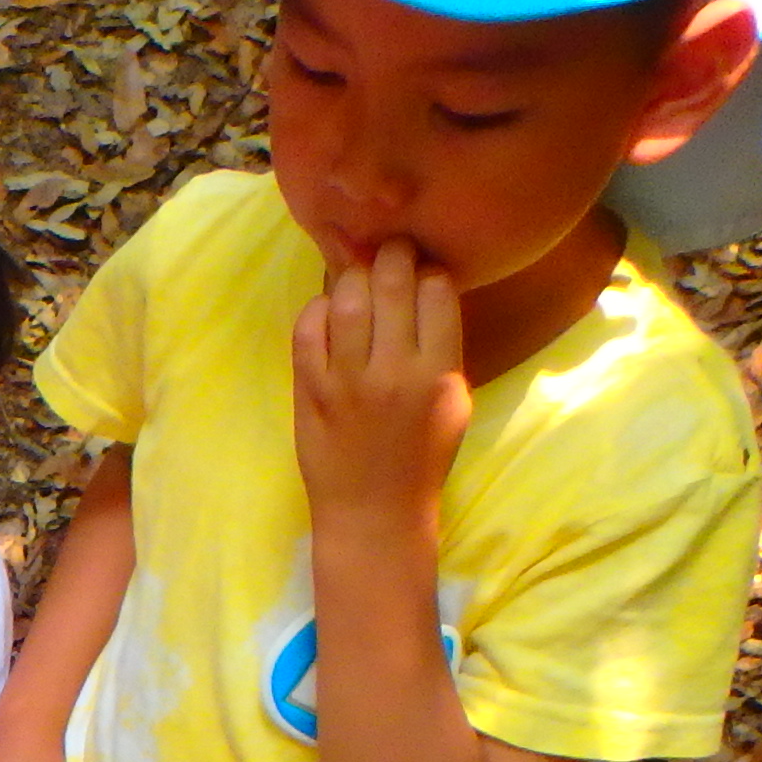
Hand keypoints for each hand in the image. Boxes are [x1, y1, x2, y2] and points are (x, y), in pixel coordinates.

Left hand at [291, 238, 470, 536]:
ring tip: (359, 274)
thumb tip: (428, 290)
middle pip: (392, 282)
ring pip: (347, 298)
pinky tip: (327, 310)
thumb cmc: (421, 457)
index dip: (429, 272)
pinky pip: (307, 329)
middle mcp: (393, 372)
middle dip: (393, 254)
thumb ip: (443, 348)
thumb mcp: (454, 403)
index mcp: (437, 373)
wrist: (374, 512)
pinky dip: (317, 309)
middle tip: (390, 249)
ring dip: (353, 275)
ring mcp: (347, 381)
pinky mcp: (309, 390)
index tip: (423, 271)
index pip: (437, 292)